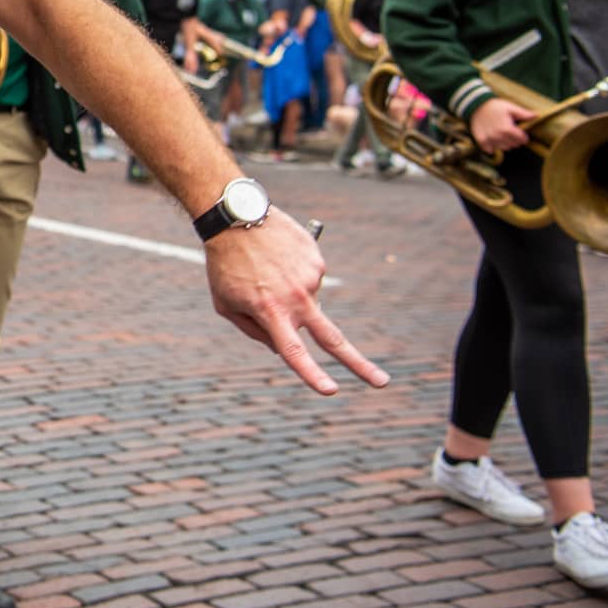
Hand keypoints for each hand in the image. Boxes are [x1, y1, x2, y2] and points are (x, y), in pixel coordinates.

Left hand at [205, 209, 387, 395]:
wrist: (235, 216)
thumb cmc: (224, 264)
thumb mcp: (225, 303)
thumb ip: (253, 330)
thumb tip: (281, 350)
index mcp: (270, 312)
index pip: (294, 351)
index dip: (312, 374)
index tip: (331, 391)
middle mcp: (296, 298)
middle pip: (334, 339)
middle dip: (359, 365)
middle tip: (382, 383)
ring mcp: (310, 278)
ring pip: (308, 301)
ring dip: (291, 294)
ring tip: (266, 271)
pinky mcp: (317, 260)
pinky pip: (310, 278)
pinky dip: (296, 274)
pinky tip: (277, 259)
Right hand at [469, 97, 536, 152]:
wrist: (476, 105)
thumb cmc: (496, 106)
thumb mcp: (511, 107)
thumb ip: (524, 114)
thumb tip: (537, 116)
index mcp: (507, 129)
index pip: (521, 140)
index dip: (524, 137)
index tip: (522, 134)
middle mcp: (498, 136)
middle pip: (513, 145)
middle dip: (516, 140)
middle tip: (513, 134)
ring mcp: (489, 140)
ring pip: (504, 148)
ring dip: (506, 144)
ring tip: (504, 136)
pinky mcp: (481, 141)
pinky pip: (491, 150)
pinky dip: (494, 147)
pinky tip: (494, 140)